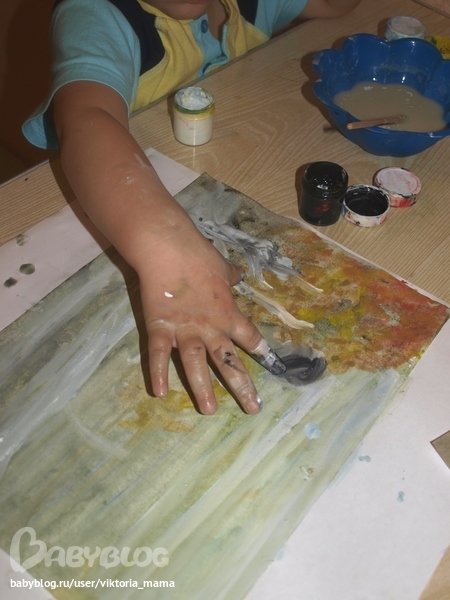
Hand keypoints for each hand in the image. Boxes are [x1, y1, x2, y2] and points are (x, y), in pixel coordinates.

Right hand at [137, 221, 265, 414]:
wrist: (170, 249)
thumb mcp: (221, 266)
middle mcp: (210, 328)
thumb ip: (230, 275)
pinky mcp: (160, 328)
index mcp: (228, 313)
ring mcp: (185, 330)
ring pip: (195, 365)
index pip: (249, 336)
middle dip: (241, 386)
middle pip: (228, 361)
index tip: (272, 365)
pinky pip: (159, 355)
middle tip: (252, 408)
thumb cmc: (200, 255)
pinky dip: (157, 374)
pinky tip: (159, 393)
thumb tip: (238, 274)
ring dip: (203, 389)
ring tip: (209, 410)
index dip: (261, 351)